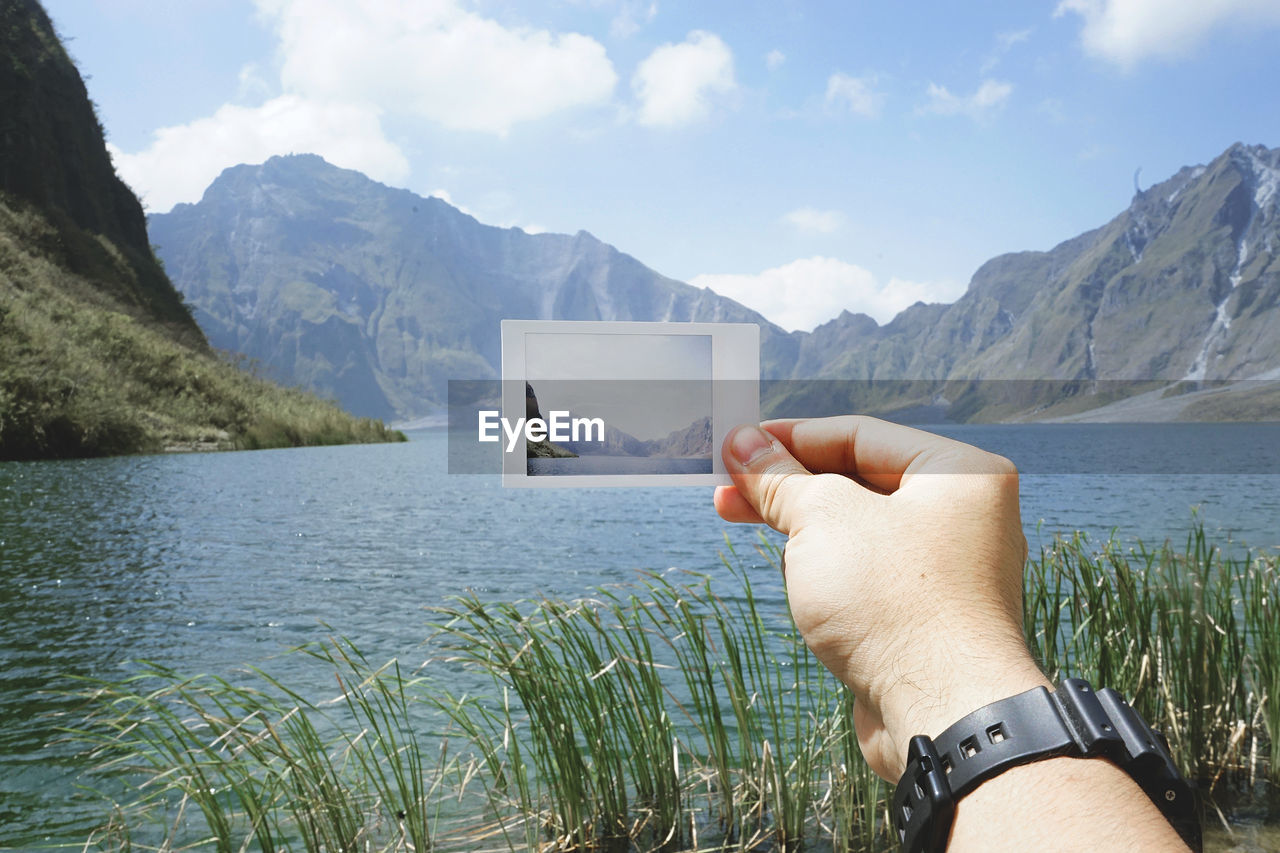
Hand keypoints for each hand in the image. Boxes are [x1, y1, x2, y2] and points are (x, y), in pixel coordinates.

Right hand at [714, 416, 1048, 781]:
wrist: (943, 714)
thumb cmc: (895, 603)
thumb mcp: (823, 521)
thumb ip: (780, 479)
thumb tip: (742, 443)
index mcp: (959, 474)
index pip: (859, 435)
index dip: (791, 439)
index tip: (736, 447)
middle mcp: (964, 517)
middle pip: (858, 483)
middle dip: (789, 492)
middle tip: (726, 496)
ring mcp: (949, 571)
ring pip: (859, 534)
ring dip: (809, 540)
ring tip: (784, 560)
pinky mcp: (928, 618)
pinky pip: (869, 578)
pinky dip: (832, 579)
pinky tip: (807, 598)